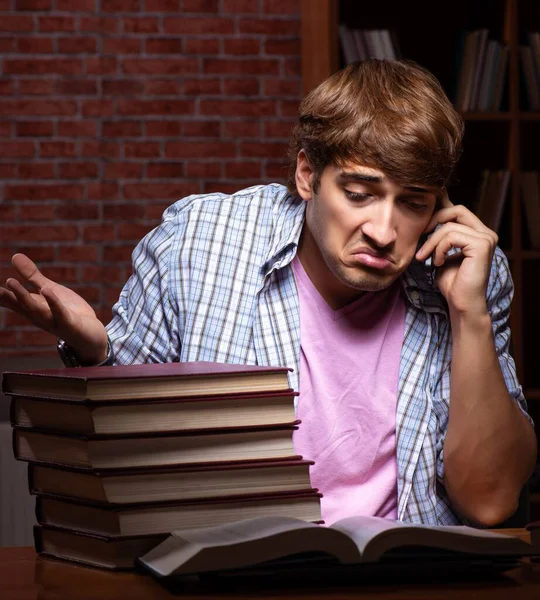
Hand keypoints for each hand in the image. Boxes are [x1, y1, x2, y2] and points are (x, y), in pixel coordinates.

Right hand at [0, 254, 107, 362]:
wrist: (91, 335)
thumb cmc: (68, 311)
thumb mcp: (48, 290)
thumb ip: (32, 276)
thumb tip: (15, 256)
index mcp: (32, 307)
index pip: (10, 300)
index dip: (0, 295)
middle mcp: (38, 316)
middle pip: (20, 305)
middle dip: (6, 295)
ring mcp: (53, 321)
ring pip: (35, 309)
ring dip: (22, 297)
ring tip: (10, 281)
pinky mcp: (69, 324)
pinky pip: (59, 313)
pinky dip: (53, 302)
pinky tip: (46, 290)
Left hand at [415, 192, 497, 316]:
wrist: (461, 303)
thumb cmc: (452, 283)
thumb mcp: (443, 254)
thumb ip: (441, 238)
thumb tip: (429, 219)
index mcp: (479, 234)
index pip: (458, 211)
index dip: (438, 215)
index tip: (422, 229)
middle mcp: (486, 234)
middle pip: (457, 210)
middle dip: (434, 220)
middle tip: (421, 236)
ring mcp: (486, 238)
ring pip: (449, 227)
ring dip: (432, 243)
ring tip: (427, 258)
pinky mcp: (481, 245)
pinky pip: (451, 236)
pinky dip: (439, 249)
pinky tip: (437, 262)